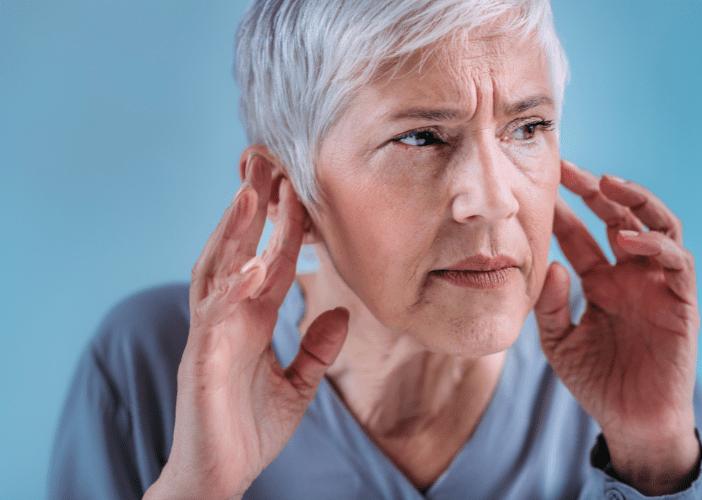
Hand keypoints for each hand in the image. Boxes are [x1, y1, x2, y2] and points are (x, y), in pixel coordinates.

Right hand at [144, 150, 348, 499]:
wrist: (220, 477)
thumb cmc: (250, 430)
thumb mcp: (298, 386)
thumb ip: (317, 350)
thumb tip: (341, 314)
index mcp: (252, 320)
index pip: (272, 261)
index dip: (286, 225)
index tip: (301, 185)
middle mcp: (230, 318)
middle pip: (240, 251)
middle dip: (253, 208)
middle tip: (267, 161)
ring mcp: (212, 335)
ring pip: (219, 270)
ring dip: (234, 232)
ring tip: (252, 191)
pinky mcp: (201, 360)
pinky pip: (214, 316)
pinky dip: (232, 287)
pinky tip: (252, 263)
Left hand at [534, 160, 699, 494]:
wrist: (631, 421)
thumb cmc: (596, 381)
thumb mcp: (558, 342)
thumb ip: (549, 306)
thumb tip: (552, 265)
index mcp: (601, 282)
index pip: (581, 236)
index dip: (563, 212)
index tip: (540, 188)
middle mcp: (630, 276)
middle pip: (618, 218)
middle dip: (596, 191)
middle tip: (569, 169)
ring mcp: (657, 285)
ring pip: (657, 226)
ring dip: (635, 202)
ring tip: (606, 184)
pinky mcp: (682, 301)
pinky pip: (677, 262)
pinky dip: (656, 244)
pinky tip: (629, 238)